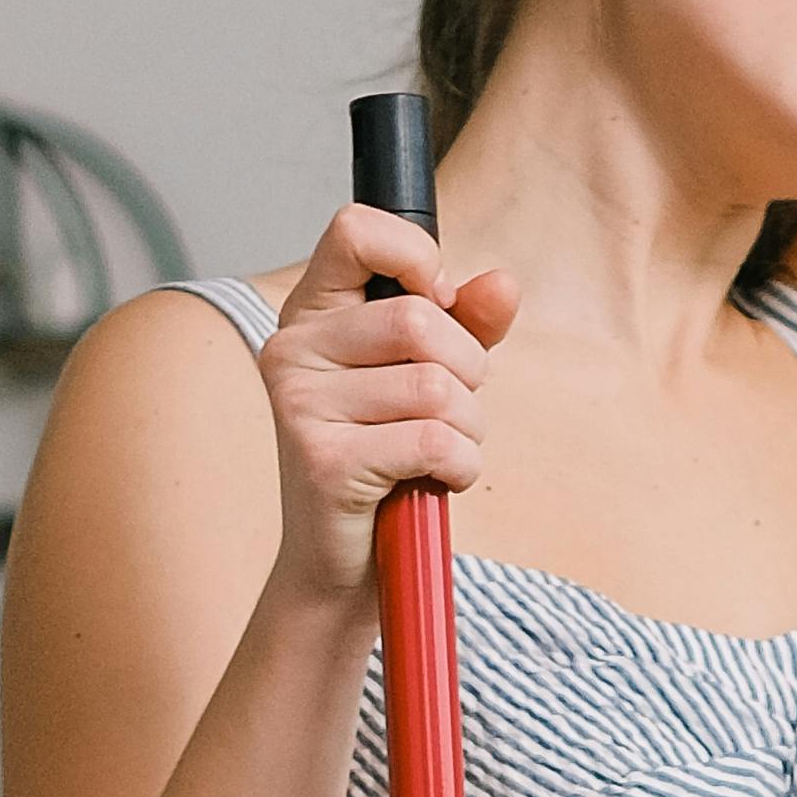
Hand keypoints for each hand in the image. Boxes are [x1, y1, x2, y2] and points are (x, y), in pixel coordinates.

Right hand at [255, 199, 518, 606]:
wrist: (343, 567)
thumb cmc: (387, 464)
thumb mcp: (430, 380)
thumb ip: (467, 325)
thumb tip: (503, 284)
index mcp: (311, 313)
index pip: (356, 230)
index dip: (418, 259)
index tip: (440, 306)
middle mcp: (292, 349)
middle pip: (420, 322)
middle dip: (468, 372)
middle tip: (451, 412)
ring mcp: (299, 405)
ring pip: (437, 387)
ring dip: (468, 430)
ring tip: (438, 455)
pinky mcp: (323, 460)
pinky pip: (436, 442)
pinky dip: (460, 467)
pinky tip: (435, 482)